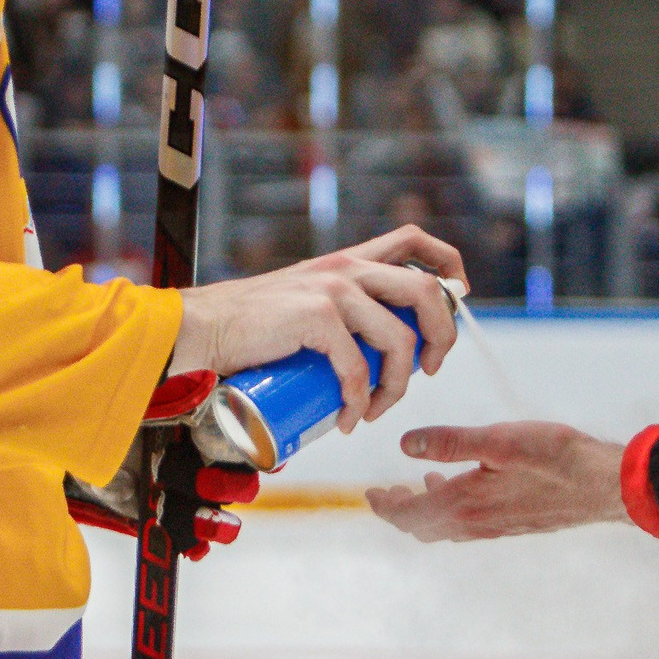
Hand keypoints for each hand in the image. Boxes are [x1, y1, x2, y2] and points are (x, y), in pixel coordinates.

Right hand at [168, 226, 464, 431]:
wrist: (201, 329)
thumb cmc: (250, 328)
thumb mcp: (304, 302)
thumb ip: (337, 310)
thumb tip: (374, 354)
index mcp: (348, 261)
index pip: (414, 241)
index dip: (448, 266)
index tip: (457, 301)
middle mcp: (346, 268)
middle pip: (425, 291)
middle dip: (442, 336)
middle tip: (428, 371)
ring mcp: (333, 290)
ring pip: (400, 338)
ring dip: (398, 385)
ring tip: (374, 409)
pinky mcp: (316, 317)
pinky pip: (359, 367)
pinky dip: (360, 400)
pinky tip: (348, 417)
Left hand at [366, 422, 627, 541]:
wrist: (605, 486)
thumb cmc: (558, 457)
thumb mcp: (500, 439)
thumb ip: (450, 442)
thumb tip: (404, 445)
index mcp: (466, 503)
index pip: (410, 514)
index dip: (385, 506)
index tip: (368, 493)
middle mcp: (476, 524)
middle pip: (422, 528)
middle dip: (399, 511)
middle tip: (383, 494)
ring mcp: (495, 528)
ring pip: (445, 529)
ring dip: (424, 512)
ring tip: (417, 485)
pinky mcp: (512, 524)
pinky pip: (467, 525)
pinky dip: (449, 510)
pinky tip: (461, 486)